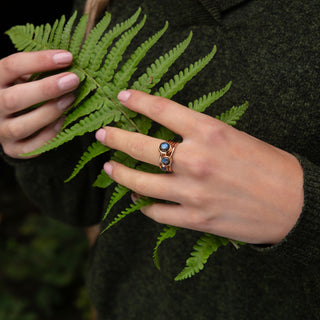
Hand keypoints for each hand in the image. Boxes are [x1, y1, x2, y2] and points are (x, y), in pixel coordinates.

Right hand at [0, 50, 79, 157]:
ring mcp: (1, 130)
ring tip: (71, 99)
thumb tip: (70, 59)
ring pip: (21, 126)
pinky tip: (64, 121)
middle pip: (14, 99)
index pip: (11, 66)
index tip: (67, 57)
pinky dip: (48, 135)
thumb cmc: (23, 89)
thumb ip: (39, 69)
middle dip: (46, 89)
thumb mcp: (24, 75)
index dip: (40, 60)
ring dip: (49, 112)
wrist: (8, 119)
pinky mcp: (13, 149)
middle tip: (73, 79)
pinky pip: (30, 148)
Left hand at [95, 90, 303, 243]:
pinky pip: (156, 212)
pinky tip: (138, 201)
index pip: (163, 110)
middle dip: (115, 138)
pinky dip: (143, 206)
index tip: (122, 97)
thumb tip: (169, 138)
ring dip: (120, 174)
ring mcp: (193, 193)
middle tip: (103, 135)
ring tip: (109, 168)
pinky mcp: (195, 219)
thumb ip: (200, 136)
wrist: (294, 203)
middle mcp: (196, 160)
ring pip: (140, 184)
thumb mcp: (234, 137)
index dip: (138, 101)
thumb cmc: (268, 166)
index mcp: (210, 132)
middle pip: (141, 147)